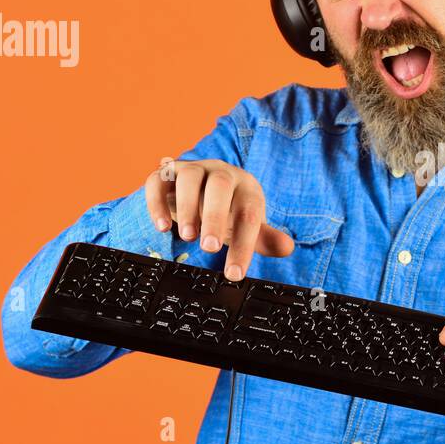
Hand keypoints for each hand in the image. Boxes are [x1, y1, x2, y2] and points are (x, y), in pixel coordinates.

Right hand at [144, 157, 294, 281]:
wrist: (200, 187)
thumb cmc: (226, 209)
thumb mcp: (245, 224)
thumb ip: (264, 238)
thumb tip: (287, 247)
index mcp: (245, 186)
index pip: (249, 213)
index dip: (244, 244)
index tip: (234, 274)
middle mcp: (220, 172)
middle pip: (220, 185)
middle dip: (215, 216)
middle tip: (210, 247)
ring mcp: (192, 169)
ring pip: (190, 178)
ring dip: (187, 207)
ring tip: (188, 237)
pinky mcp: (166, 174)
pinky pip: (158, 181)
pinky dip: (157, 203)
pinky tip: (162, 227)